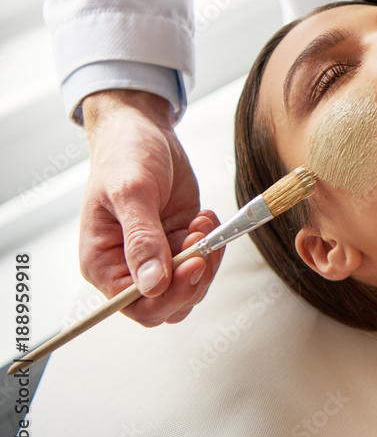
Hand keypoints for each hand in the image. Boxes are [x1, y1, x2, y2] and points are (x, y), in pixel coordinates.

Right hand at [79, 90, 222, 325]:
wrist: (142, 130)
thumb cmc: (125, 155)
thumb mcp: (132, 192)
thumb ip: (142, 240)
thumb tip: (152, 285)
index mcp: (102, 263)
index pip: (136, 306)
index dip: (170, 294)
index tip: (194, 263)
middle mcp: (128, 267)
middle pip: (168, 305)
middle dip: (193, 278)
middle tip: (202, 241)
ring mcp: (157, 256)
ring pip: (190, 287)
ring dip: (206, 260)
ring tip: (202, 223)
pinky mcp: (179, 243)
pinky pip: (203, 263)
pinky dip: (213, 245)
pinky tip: (205, 217)